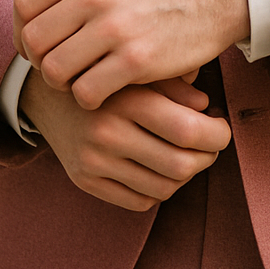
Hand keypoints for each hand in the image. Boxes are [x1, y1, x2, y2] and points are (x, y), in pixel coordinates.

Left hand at [13, 0, 250, 109]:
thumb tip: (31, 14)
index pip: (24, 6)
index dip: (22, 33)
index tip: (37, 47)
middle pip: (34, 42)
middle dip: (40, 63)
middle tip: (60, 69)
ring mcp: (115, 27)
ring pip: (54, 72)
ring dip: (63, 84)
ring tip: (82, 80)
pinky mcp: (136, 60)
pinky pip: (86, 93)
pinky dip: (89, 99)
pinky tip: (105, 90)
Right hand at [20, 70, 231, 211]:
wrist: (47, 91)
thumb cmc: (106, 75)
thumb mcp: (139, 68)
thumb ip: (176, 85)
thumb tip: (206, 109)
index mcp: (125, 98)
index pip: (187, 130)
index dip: (217, 134)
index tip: (222, 127)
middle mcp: (107, 132)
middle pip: (180, 165)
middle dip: (208, 157)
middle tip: (212, 144)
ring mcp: (93, 160)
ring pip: (163, 187)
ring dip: (186, 175)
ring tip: (189, 154)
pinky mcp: (84, 180)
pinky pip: (139, 200)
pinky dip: (160, 188)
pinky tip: (162, 167)